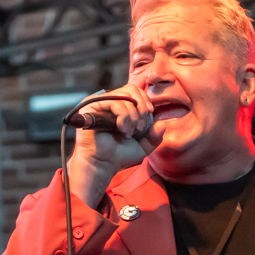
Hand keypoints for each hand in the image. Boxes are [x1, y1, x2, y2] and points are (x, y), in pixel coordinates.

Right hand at [66, 82, 161, 209]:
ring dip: (132, 116)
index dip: (145, 102)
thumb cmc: (119, 155)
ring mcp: (99, 102)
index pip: (136, 91)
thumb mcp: (143, 146)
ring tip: (129, 133)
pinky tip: (122, 130)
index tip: (149, 116)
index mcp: (120, 105)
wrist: (103, 164)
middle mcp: (109, 101)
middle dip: (141, 107)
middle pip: (131, 89)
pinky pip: (114, 102)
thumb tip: (163, 124)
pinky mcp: (91, 105)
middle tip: (140, 126)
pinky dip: (123, 117)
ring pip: (125, 97)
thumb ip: (155, 136)